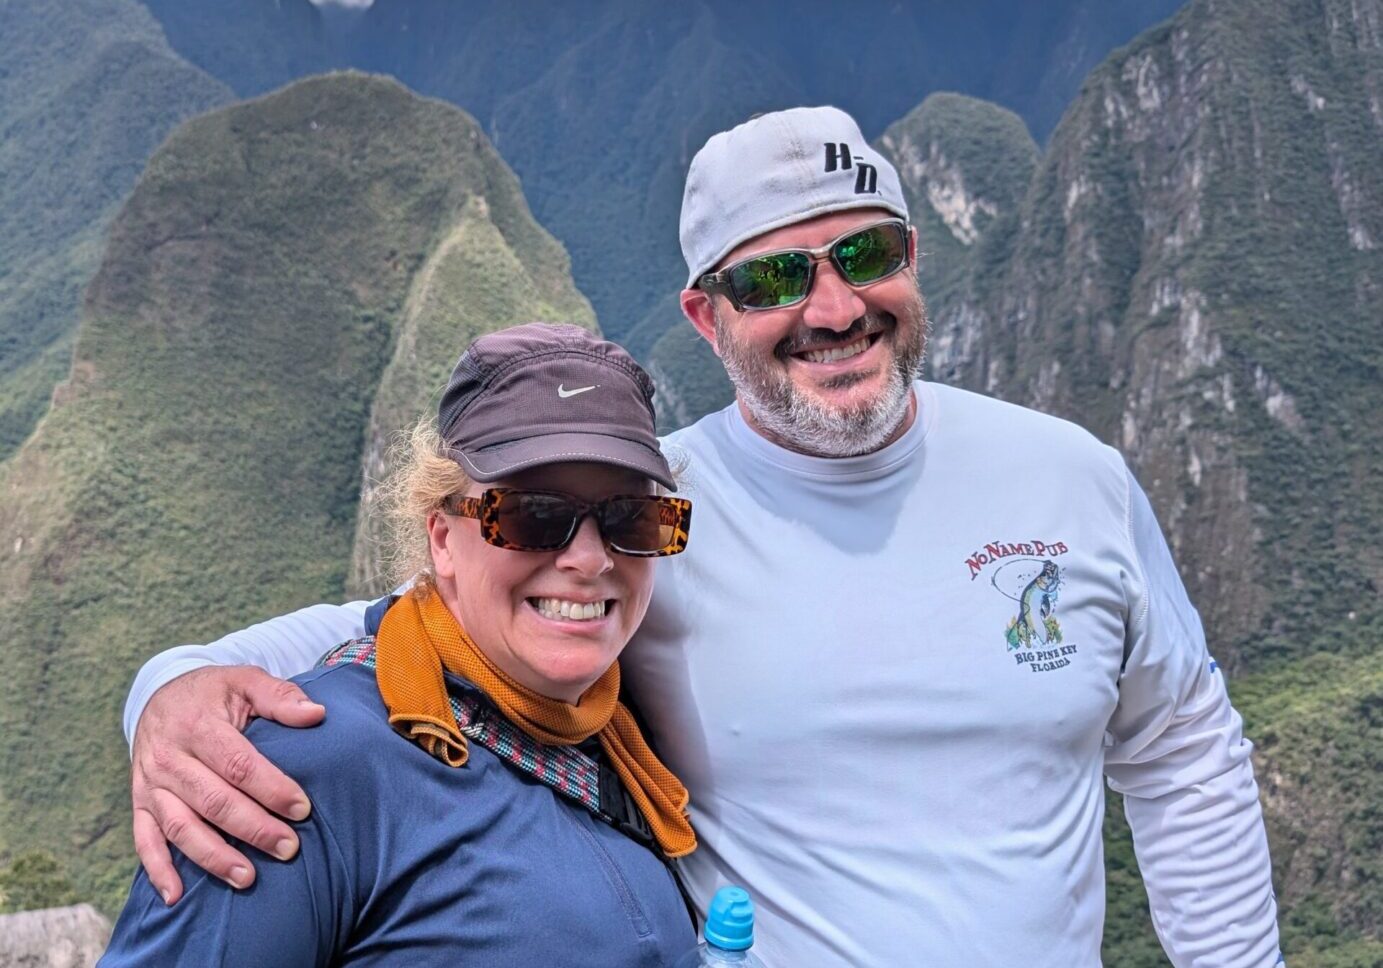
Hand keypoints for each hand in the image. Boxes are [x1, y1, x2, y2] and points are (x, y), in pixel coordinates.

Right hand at [130, 666, 325, 903]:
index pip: (238, 764)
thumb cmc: (214, 693)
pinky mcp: (139, 802)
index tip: (303, 809)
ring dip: (213, 857)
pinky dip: (157, 870)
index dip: (271, 788)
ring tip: (248, 878)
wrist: (160, 695)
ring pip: (180, 827)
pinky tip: (176, 896)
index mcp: (197, 725)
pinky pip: (144, 841)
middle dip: (253, 828)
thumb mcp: (245, 680)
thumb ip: (280, 696)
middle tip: (289, 849)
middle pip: (213, 801)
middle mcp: (169, 757)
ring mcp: (150, 784)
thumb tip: (316, 714)